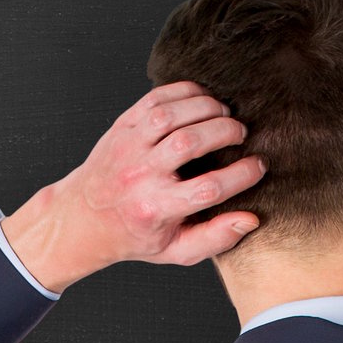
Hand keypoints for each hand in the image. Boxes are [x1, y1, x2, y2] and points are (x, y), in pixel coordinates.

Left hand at [0, 83, 264, 290]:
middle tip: (241, 134)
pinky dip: (183, 92)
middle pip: (189, 143)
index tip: (258, 166)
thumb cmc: (137, 234)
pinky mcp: (122, 126)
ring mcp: (128, 147)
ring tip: (224, 114)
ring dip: (205, 108)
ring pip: (170, 116)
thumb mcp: (176, 250)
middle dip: (225, 133)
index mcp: (156, 209)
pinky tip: (202, 99)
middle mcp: (140, 176)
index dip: (241, 175)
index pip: (208, 189)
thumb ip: (215, 238)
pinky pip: (154, 99)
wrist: (84, 216)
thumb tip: (251, 219)